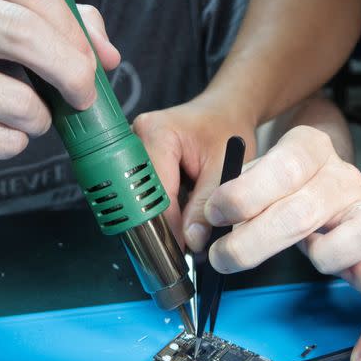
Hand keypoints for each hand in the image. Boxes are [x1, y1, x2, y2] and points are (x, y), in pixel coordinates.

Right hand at [0, 0, 118, 176]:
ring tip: (29, 117)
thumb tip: (106, 55)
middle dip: (71, 72)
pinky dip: (12, 144)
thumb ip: (62, 22)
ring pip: (13, 99)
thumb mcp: (3, 20)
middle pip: (21, 31)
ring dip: (39, 118)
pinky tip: (1, 135)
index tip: (89, 60)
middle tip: (82, 96)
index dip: (73, 29)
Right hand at [132, 95, 257, 251]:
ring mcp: (134, 150)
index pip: (154, 192)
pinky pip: (143, 194)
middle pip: (140, 196)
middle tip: (182, 245)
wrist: (224, 110)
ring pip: (139, 198)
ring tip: (185, 226)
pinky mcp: (137, 161)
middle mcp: (137, 138)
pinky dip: (160, 208)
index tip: (179, 250)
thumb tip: (191, 240)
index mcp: (157, 134)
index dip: (167, 225)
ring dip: (160, 216)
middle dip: (160, 224)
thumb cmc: (227, 128)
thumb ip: (208, 204)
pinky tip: (178, 212)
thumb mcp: (225, 166)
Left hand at [200, 125, 360, 296]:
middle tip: (224, 256)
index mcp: (309, 147)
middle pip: (305, 210)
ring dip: (323, 256)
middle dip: (255, 241)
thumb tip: (201, 234)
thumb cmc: (277, 183)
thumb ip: (230, 198)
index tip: (214, 215)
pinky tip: (356, 280)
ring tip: (305, 255)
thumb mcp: (250, 175)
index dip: (244, 195)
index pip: (282, 167)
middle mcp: (342, 174)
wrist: (315, 173)